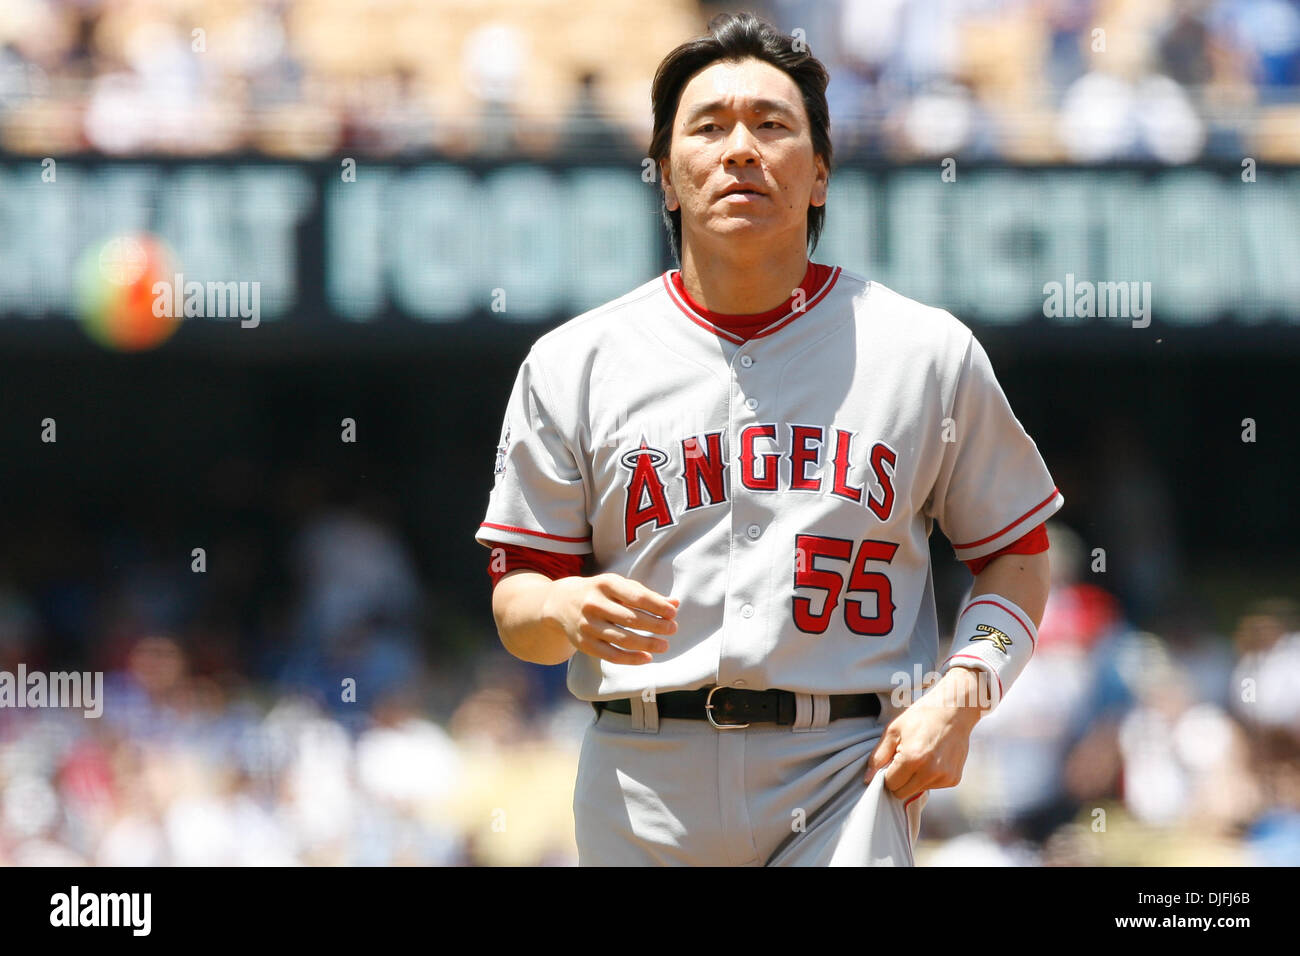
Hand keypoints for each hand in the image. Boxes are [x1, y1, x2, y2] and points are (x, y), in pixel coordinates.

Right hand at [542, 573, 678, 664]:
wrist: (561, 603)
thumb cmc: (599, 593)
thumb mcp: (618, 586)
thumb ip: (646, 595)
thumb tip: (674, 603)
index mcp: (605, 584)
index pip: (636, 596)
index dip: (657, 606)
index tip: (673, 613)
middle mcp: (594, 603)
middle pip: (631, 619)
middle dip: (656, 625)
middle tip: (673, 629)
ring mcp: (587, 625)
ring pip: (622, 638)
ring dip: (647, 644)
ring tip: (664, 644)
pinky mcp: (584, 644)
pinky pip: (611, 655)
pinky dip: (631, 659)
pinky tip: (647, 657)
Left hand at [863, 667, 987, 802]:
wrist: (954, 711)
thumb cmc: (921, 717)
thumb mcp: (893, 731)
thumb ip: (878, 756)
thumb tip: (867, 779)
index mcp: (913, 759)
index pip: (890, 784)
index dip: (887, 773)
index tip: (892, 760)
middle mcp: (930, 772)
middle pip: (902, 793)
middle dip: (899, 779)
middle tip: (904, 759)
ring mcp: (944, 777)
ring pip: (917, 791)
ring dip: (914, 779)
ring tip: (920, 756)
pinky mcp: (954, 779)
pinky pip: (932, 787)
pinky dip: (928, 777)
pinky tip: (932, 759)